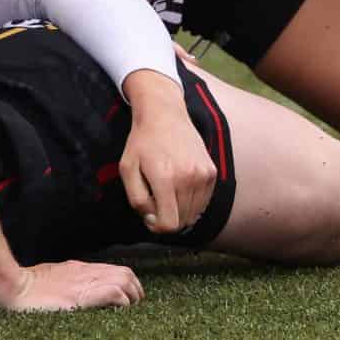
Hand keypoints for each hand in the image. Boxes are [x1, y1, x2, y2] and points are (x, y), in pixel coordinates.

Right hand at [2, 258, 141, 311]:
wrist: (10, 287)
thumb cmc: (24, 288)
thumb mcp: (49, 281)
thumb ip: (65, 284)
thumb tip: (74, 297)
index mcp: (77, 270)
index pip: (114, 271)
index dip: (127, 285)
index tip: (127, 301)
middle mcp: (84, 273)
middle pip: (125, 273)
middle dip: (135, 291)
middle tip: (133, 307)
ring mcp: (83, 283)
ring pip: (124, 280)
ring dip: (132, 296)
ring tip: (129, 311)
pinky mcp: (81, 296)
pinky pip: (114, 292)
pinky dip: (122, 302)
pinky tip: (117, 312)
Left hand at [118, 74, 216, 236]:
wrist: (164, 114)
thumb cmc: (142, 142)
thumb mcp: (127, 169)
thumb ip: (137, 199)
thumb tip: (153, 219)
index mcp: (165, 178)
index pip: (169, 225)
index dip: (156, 226)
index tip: (149, 214)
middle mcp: (188, 178)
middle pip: (182, 222)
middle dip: (167, 217)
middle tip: (156, 199)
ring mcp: (203, 175)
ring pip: (194, 214)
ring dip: (180, 210)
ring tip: (167, 190)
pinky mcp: (211, 171)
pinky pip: (203, 202)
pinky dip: (192, 201)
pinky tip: (179, 185)